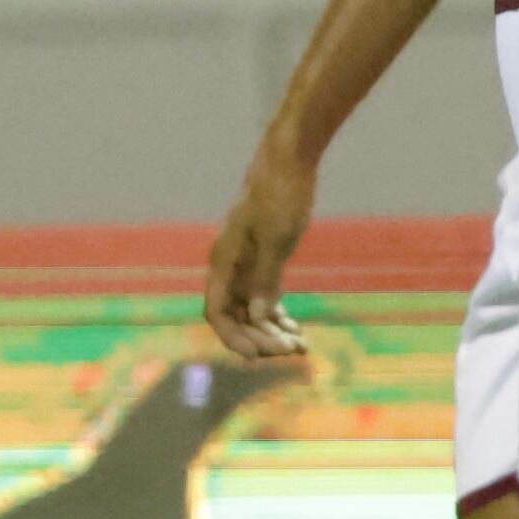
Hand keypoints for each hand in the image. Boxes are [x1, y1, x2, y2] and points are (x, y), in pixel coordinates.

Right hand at [206, 149, 315, 359]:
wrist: (289, 162)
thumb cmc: (281, 195)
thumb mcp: (276, 238)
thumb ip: (265, 276)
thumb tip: (256, 314)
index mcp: (224, 261)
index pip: (217, 311)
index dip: (233, 337)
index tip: (256, 357)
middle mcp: (230, 267)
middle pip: (236, 316)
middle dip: (260, 337)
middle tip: (292, 350)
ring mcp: (245, 265)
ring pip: (251, 310)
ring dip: (271, 331)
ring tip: (300, 347)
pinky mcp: (263, 261)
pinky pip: (265, 298)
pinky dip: (278, 316)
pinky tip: (296, 331)